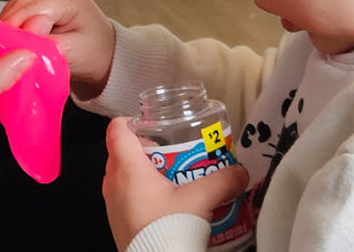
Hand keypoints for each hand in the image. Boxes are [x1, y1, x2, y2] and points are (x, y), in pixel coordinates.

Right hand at [0, 0, 115, 96]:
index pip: (31, 9)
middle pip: (19, 6)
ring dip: (8, 29)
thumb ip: (48, 42)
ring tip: (5, 51)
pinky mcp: (37, 6)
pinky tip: (11, 45)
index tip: (9, 52)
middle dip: (9, 30)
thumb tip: (24, 33)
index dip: (16, 30)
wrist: (104, 55)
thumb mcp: (74, 52)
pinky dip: (12, 29)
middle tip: (2, 54)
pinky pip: (16, 15)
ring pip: (14, 9)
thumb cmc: (94, 54)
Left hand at [102, 118, 248, 250]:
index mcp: (127, 168)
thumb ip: (224, 180)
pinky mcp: (120, 224)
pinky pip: (128, 198)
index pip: (117, 130)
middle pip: (124, 152)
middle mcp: (114, 184)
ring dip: (148, 173)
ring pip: (126, 176)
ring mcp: (113, 206)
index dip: (132, 120)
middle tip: (174, 152)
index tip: (153, 123)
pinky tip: (171, 205)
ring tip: (176, 179)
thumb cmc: (166, 231)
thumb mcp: (201, 199)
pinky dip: (146, 194)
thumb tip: (240, 172)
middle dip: (149, 149)